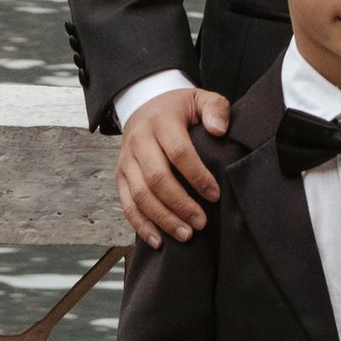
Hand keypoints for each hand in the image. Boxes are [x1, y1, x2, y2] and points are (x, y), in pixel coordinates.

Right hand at [117, 85, 230, 246]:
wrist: (144, 104)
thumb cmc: (179, 108)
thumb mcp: (199, 98)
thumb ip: (215, 109)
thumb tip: (219, 130)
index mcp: (162, 122)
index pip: (179, 153)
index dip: (197, 176)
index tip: (214, 194)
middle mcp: (139, 141)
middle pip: (157, 179)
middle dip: (180, 204)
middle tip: (201, 223)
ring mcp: (126, 160)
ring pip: (141, 196)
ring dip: (163, 219)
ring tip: (186, 235)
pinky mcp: (120, 176)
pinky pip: (127, 205)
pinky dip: (141, 225)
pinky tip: (158, 241)